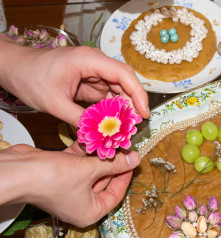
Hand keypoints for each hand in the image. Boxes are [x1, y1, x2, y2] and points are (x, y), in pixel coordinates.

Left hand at [0, 39, 149, 125]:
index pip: (123, 74)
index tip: (144, 114)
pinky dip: (112, 110)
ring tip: (125, 129)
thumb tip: (100, 135)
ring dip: (123, 109)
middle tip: (135, 126)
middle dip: (133, 104)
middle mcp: (95, 64)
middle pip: (125, 82)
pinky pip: (107, 97)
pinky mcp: (90, 84)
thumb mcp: (55, 103)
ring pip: (118, 91)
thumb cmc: (31, 78)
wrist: (16, 70)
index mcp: (89, 60)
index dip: (138, 94)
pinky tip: (113, 124)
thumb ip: (79, 119)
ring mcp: (94, 74)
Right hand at [0, 142, 139, 226]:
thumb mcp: (89, 171)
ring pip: (91, 170)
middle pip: (104, 181)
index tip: (132, 160)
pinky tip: (92, 137)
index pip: (116, 195)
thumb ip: (114, 164)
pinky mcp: (60, 175)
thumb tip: (135, 159)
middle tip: (124, 147)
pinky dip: (84, 152)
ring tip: (111, 139)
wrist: (16, 171)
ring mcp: (70, 189)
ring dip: (99, 155)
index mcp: (90, 212)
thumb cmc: (52, 179)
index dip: (125, 176)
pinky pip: (78, 164)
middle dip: (113, 162)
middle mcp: (81, 203)